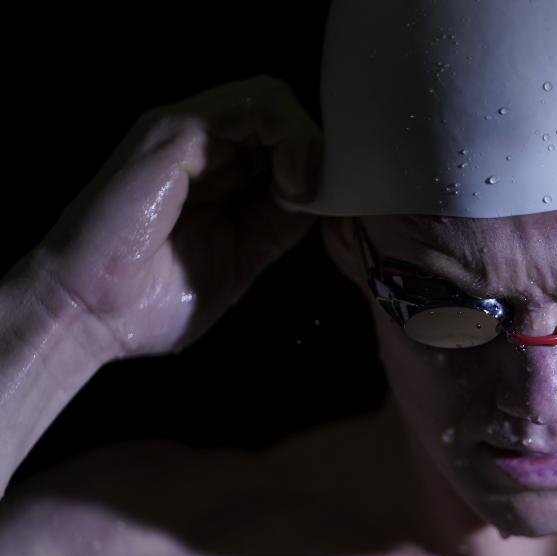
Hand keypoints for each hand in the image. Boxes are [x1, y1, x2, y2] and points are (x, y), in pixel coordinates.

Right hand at [28, 75, 320, 361]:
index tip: (327, 209)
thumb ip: (277, 225)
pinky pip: (255, 107)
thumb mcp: (242, 258)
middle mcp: (203, 143)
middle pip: (283, 112)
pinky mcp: (177, 132)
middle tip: (322, 200)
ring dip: (307, 145)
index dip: (316, 165)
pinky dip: (290, 142)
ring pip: (274, 100)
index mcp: (216, 170)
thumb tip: (319, 198)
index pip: (283, 138)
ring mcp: (189, 132)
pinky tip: (290, 188)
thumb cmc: (153, 298)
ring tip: (302, 195)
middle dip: (317, 152)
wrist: (89, 313)